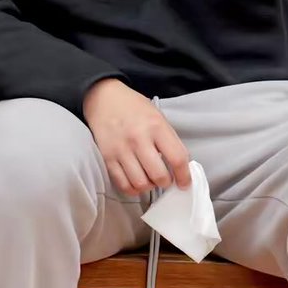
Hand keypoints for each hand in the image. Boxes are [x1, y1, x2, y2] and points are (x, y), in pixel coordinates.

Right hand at [83, 78, 190, 197]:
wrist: (103, 98)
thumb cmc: (133, 108)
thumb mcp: (157, 117)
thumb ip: (169, 140)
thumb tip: (180, 167)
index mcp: (156, 127)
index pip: (177, 158)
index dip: (185, 176)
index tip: (185, 183)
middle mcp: (138, 139)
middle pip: (159, 175)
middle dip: (166, 182)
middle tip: (165, 179)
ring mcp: (121, 149)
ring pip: (140, 183)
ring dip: (149, 186)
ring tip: (149, 179)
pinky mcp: (107, 157)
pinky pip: (122, 183)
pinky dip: (132, 189)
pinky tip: (136, 182)